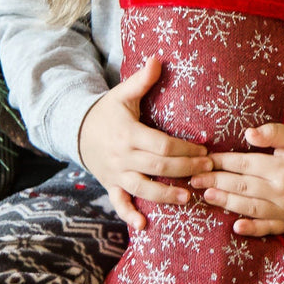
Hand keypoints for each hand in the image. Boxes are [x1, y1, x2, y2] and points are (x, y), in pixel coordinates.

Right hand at [77, 56, 212, 230]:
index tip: (205, 150)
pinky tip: (143, 226)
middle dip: (185, 169)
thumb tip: (158, 58)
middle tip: (208, 170)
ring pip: (143, 188)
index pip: (162, 145)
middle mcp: (122, 156)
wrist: (75, 129)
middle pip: (158, 167)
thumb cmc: (106, 111)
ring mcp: (115, 173)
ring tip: (188, 198)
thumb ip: (142, 80)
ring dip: (166, 195)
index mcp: (128, 133)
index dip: (185, 149)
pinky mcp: (110, 184)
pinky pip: (119, 203)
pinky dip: (130, 214)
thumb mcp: (123, 94)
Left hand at [190, 123, 283, 235]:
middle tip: (194, 180)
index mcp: (282, 168)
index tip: (205, 159)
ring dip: (225, 202)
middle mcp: (282, 191)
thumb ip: (273, 132)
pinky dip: (252, 229)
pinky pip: (267, 229)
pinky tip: (236, 227)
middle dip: (216, 181)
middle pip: (242, 186)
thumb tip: (248, 134)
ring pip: (249, 207)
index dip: (222, 161)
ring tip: (206, 196)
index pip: (244, 164)